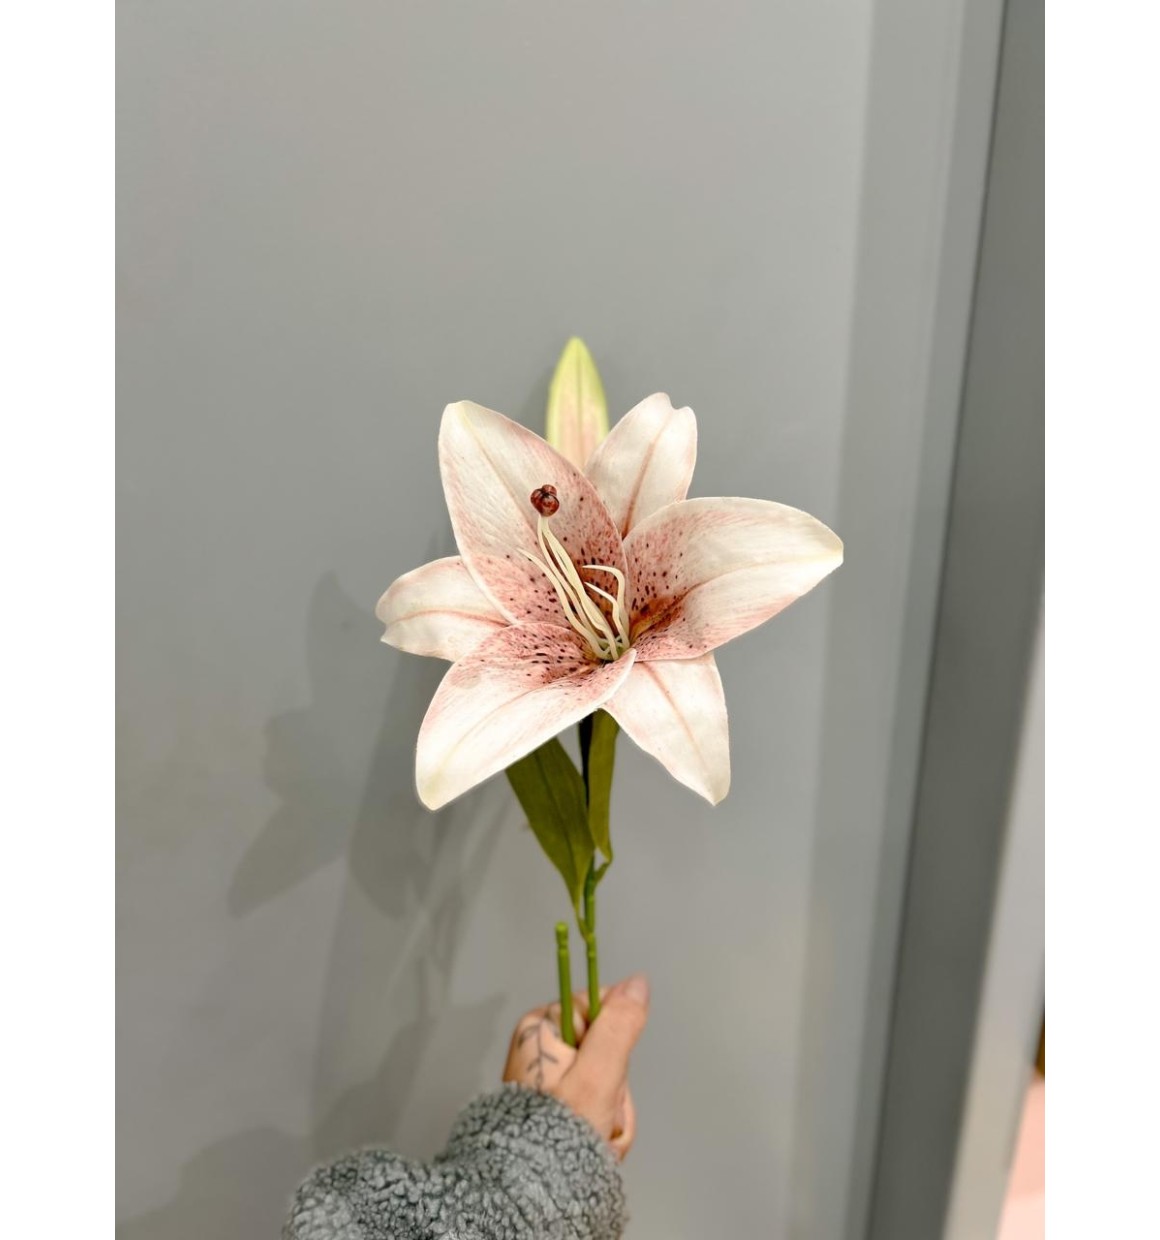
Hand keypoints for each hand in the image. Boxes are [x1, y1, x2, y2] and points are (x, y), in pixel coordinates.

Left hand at [502, 974, 649, 1159]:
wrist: (536, 1192)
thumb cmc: (559, 1133)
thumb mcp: (597, 1075)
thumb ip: (618, 1027)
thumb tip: (637, 982)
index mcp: (541, 1026)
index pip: (600, 1008)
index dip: (614, 1039)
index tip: (606, 1068)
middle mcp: (543, 1046)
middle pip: (608, 1047)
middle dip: (614, 1085)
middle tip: (599, 1111)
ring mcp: (552, 1076)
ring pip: (608, 1079)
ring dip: (612, 1110)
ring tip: (595, 1132)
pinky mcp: (559, 1103)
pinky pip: (599, 1102)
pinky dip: (603, 1123)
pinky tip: (594, 1142)